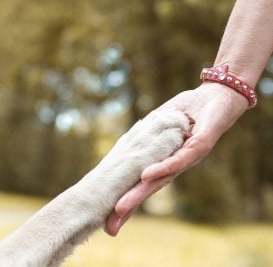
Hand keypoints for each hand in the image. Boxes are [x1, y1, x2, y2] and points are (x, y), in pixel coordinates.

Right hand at [104, 82, 248, 235]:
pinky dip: (160, 168)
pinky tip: (146, 176)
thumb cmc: (188, 112)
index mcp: (162, 162)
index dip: (125, 201)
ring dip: (139, 194)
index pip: (139, 185)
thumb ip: (145, 137)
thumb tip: (125, 144)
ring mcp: (185, 159)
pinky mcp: (198, 147)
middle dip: (127, 207)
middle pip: (146, 190)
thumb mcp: (159, 124)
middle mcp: (173, 166)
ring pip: (160, 181)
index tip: (106, 220)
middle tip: (109, 226)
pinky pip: (177, 160)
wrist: (219, 98)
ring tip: (121, 207)